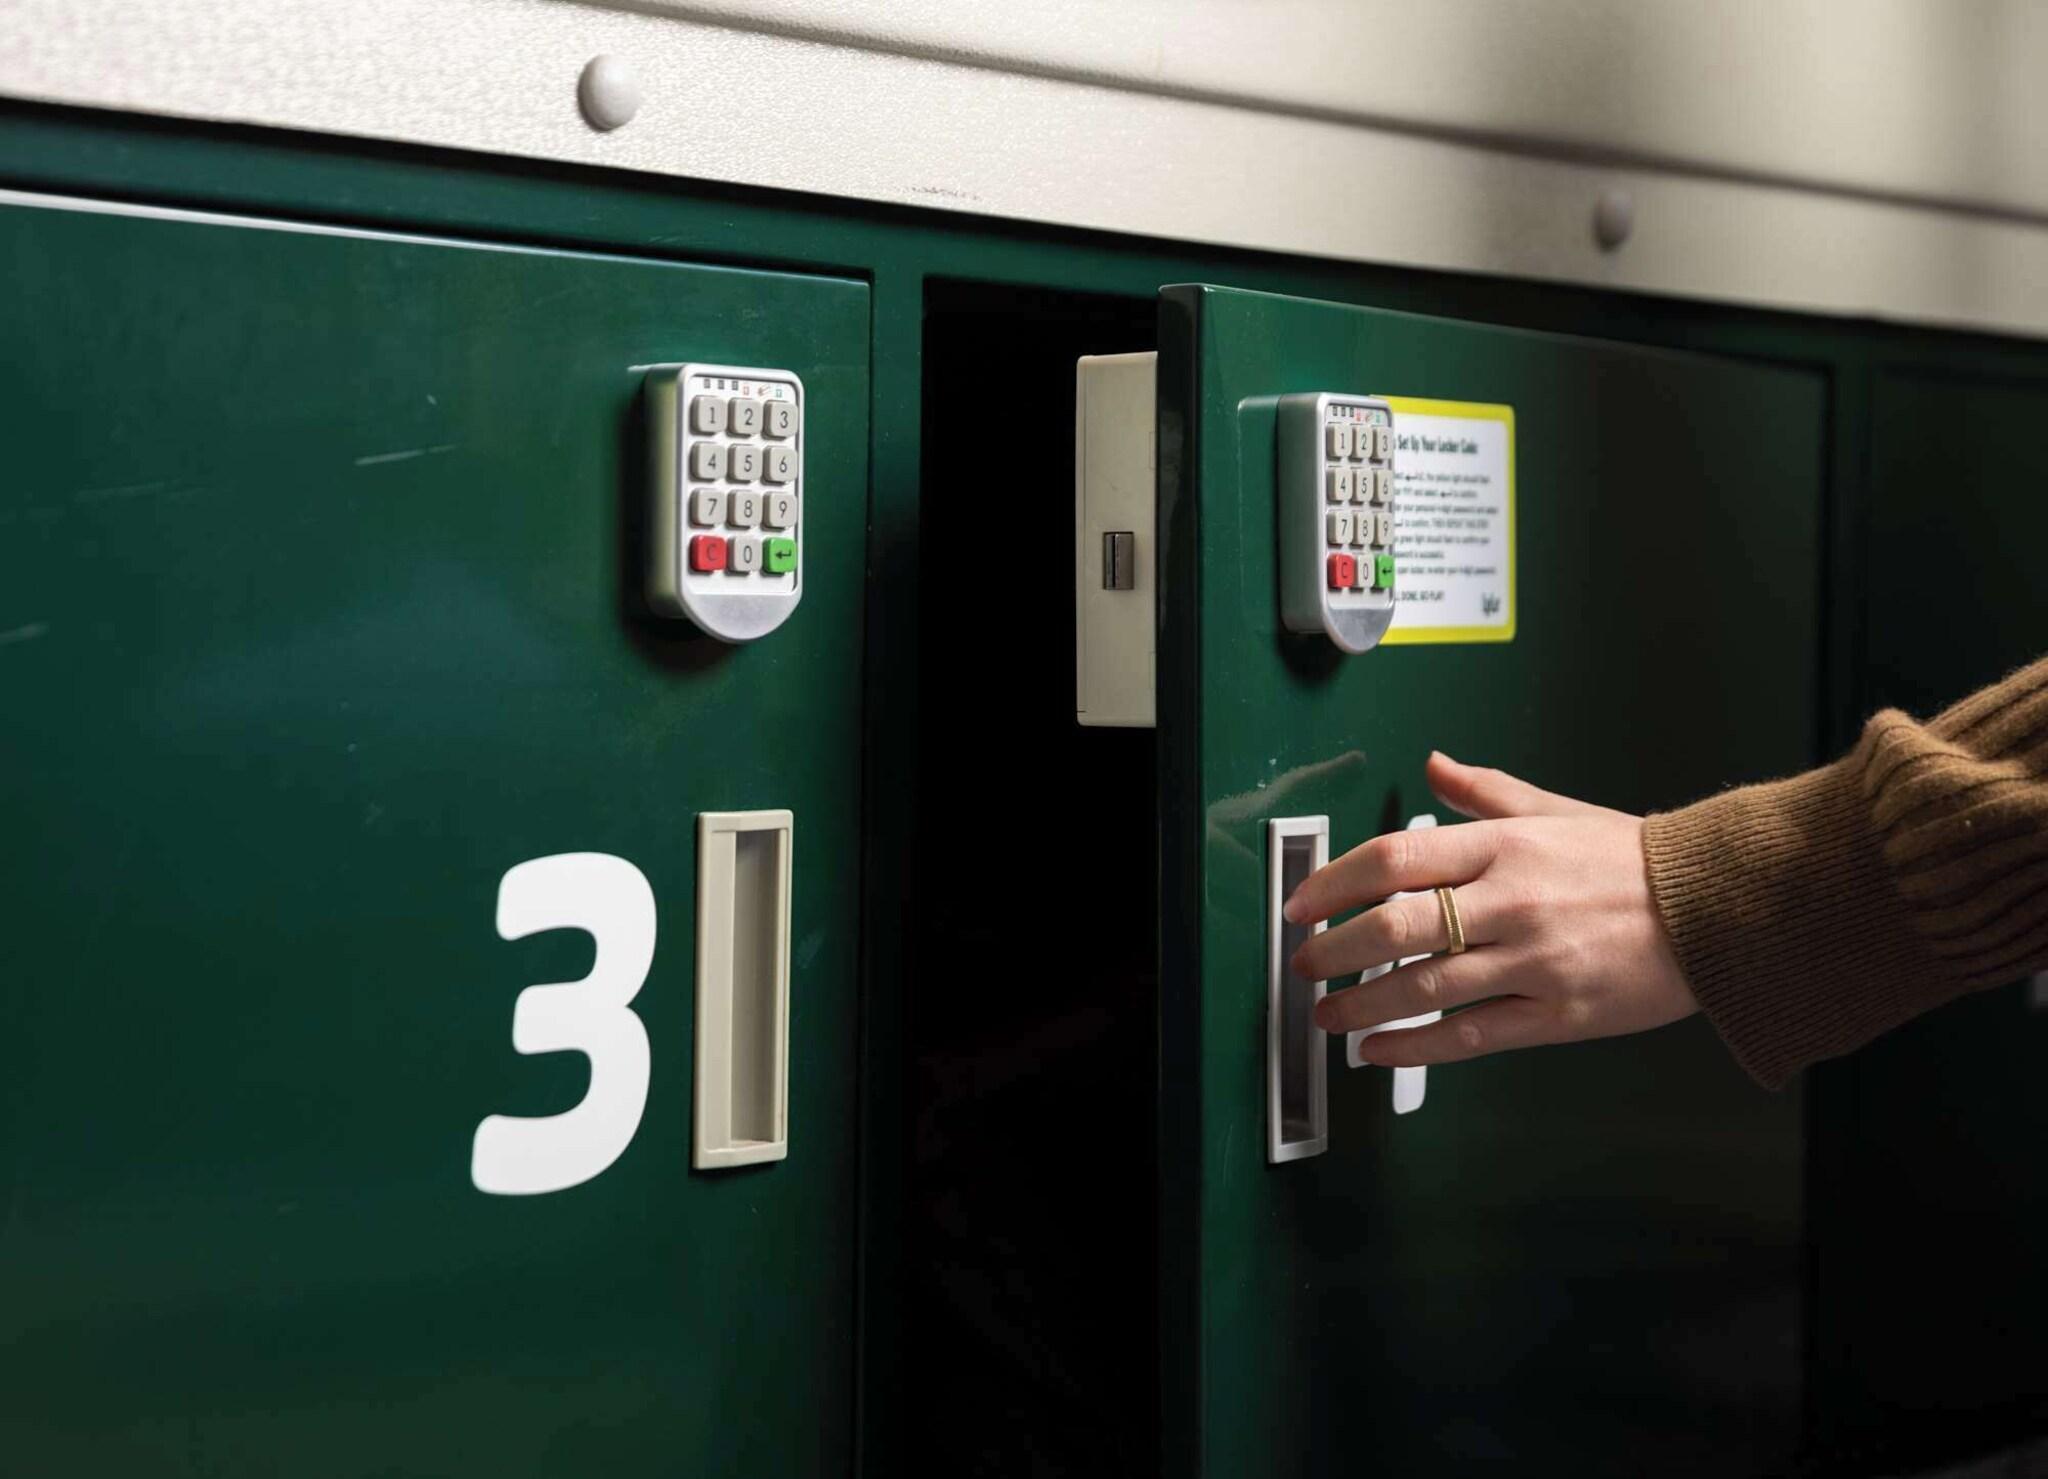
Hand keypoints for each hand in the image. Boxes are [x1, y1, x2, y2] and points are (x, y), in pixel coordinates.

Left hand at [1285, 752, 1697, 1066]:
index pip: (1395, 858)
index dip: (1335, 882)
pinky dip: (1415, 1048)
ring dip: (1362, 1004)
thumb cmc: (1632, 861)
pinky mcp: (1557, 1015)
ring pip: (1424, 989)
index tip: (1302, 902)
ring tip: (1324, 1014)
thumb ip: (1485, 792)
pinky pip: (1470, 1037)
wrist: (1716, 909)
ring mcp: (1533, 962)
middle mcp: (1512, 902)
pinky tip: (1378, 1051)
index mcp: (1504, 847)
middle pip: (1398, 926)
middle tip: (1302, 963)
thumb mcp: (1555, 811)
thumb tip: (1435, 764)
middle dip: (1335, 949)